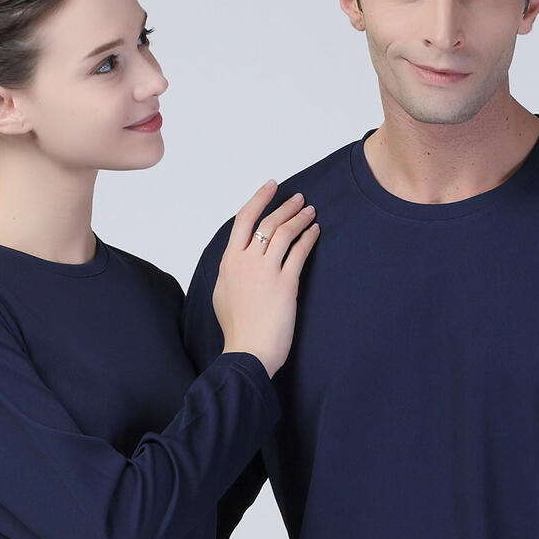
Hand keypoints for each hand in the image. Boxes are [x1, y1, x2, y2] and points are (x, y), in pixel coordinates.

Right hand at [214, 182, 319, 377]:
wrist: (247, 351)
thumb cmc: (237, 330)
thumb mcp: (223, 295)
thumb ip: (230, 273)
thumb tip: (235, 261)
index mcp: (228, 262)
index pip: (243, 220)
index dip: (258, 200)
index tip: (271, 187)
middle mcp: (245, 261)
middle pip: (266, 221)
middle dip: (284, 205)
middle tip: (298, 197)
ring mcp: (265, 270)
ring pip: (284, 232)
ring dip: (299, 218)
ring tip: (310, 211)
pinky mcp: (285, 283)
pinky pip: (299, 252)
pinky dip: (308, 238)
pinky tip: (315, 231)